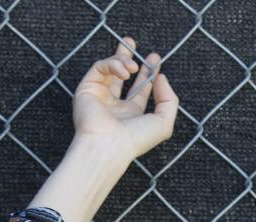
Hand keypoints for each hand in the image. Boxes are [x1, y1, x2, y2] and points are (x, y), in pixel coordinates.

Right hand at [72, 36, 178, 162]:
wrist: (109, 145)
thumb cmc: (135, 139)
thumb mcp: (163, 122)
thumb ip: (169, 99)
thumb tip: (161, 77)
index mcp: (132, 114)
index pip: (140, 89)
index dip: (148, 73)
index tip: (155, 60)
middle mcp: (115, 105)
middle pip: (121, 75)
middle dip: (128, 57)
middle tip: (133, 43)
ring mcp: (100, 96)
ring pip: (109, 68)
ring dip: (123, 61)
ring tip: (133, 66)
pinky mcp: (87, 88)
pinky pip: (99, 67)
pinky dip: (112, 64)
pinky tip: (124, 72)